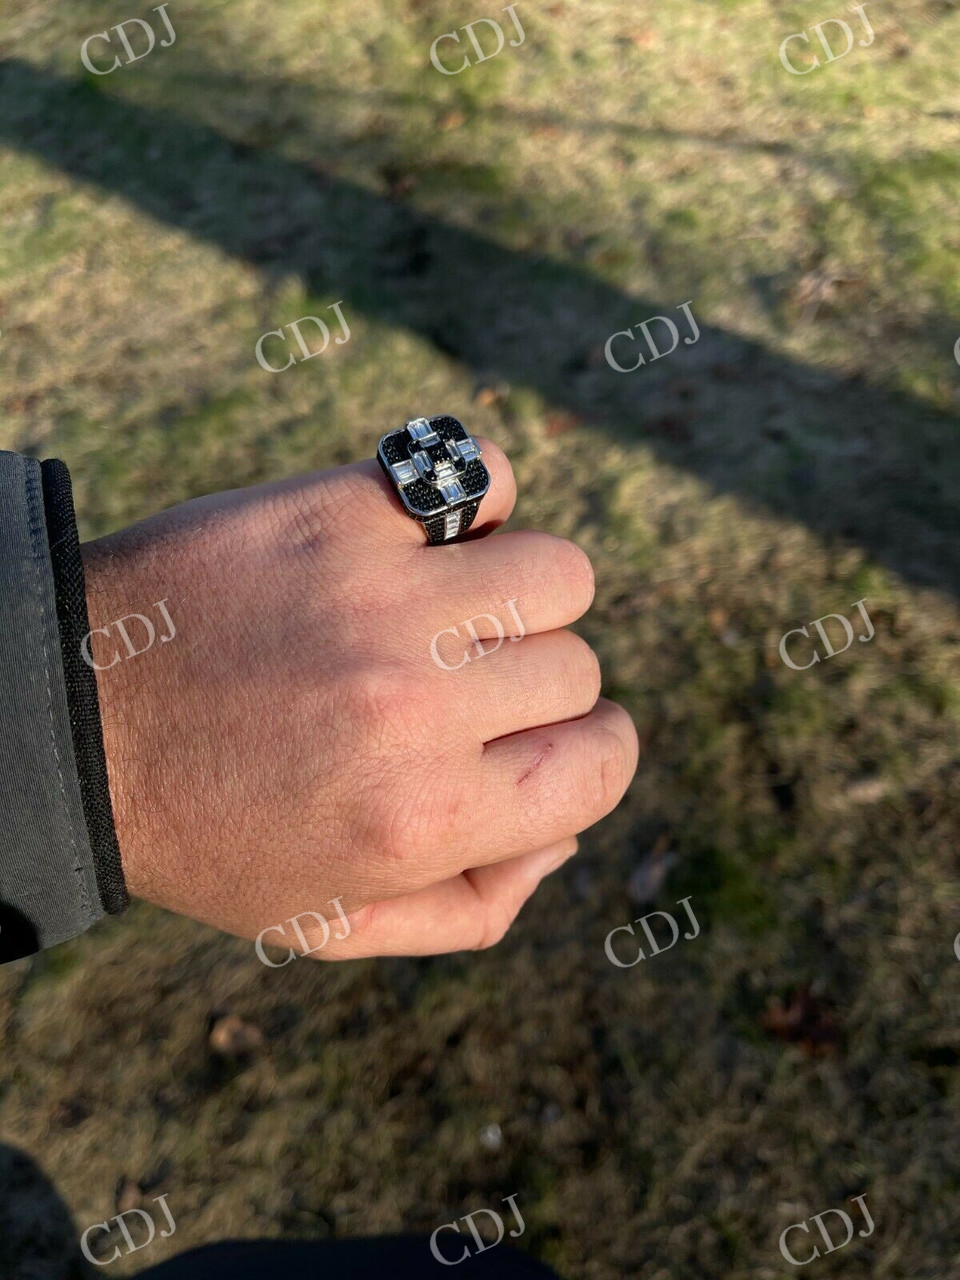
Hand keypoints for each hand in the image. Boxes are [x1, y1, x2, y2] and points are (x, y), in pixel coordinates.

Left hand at [80, 440, 637, 957]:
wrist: (68, 715)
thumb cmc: (205, 827)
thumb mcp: (330, 924)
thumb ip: (470, 908)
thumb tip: (560, 835)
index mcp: (425, 820)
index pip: (602, 766)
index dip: (591, 755)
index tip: (545, 742)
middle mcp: (419, 709)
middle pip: (576, 668)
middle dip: (532, 687)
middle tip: (456, 689)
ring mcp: (384, 599)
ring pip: (557, 572)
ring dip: (521, 594)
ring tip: (454, 611)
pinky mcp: (341, 513)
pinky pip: (481, 475)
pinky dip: (476, 500)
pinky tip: (429, 538)